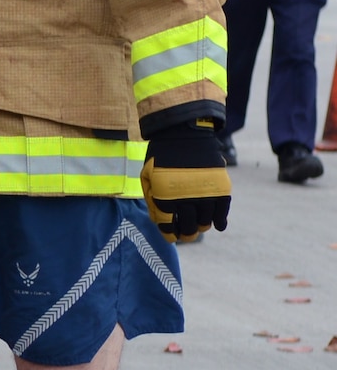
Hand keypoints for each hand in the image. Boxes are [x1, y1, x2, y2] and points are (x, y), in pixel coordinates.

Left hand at [141, 119, 230, 237]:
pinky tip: (218, 226)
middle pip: (189, 226)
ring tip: (198, 227)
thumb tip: (161, 221)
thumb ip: (153, 199)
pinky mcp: (221, 187)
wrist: (183, 133)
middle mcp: (185, 198)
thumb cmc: (161, 155)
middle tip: (186, 236)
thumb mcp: (147, 176)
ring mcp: (205, 193)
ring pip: (206, 221)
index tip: (172, 237)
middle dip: (186, 234)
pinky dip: (220, 220)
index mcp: (164, 196)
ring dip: (201, 227)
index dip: (169, 234)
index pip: (168, 225)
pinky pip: (222, 211)